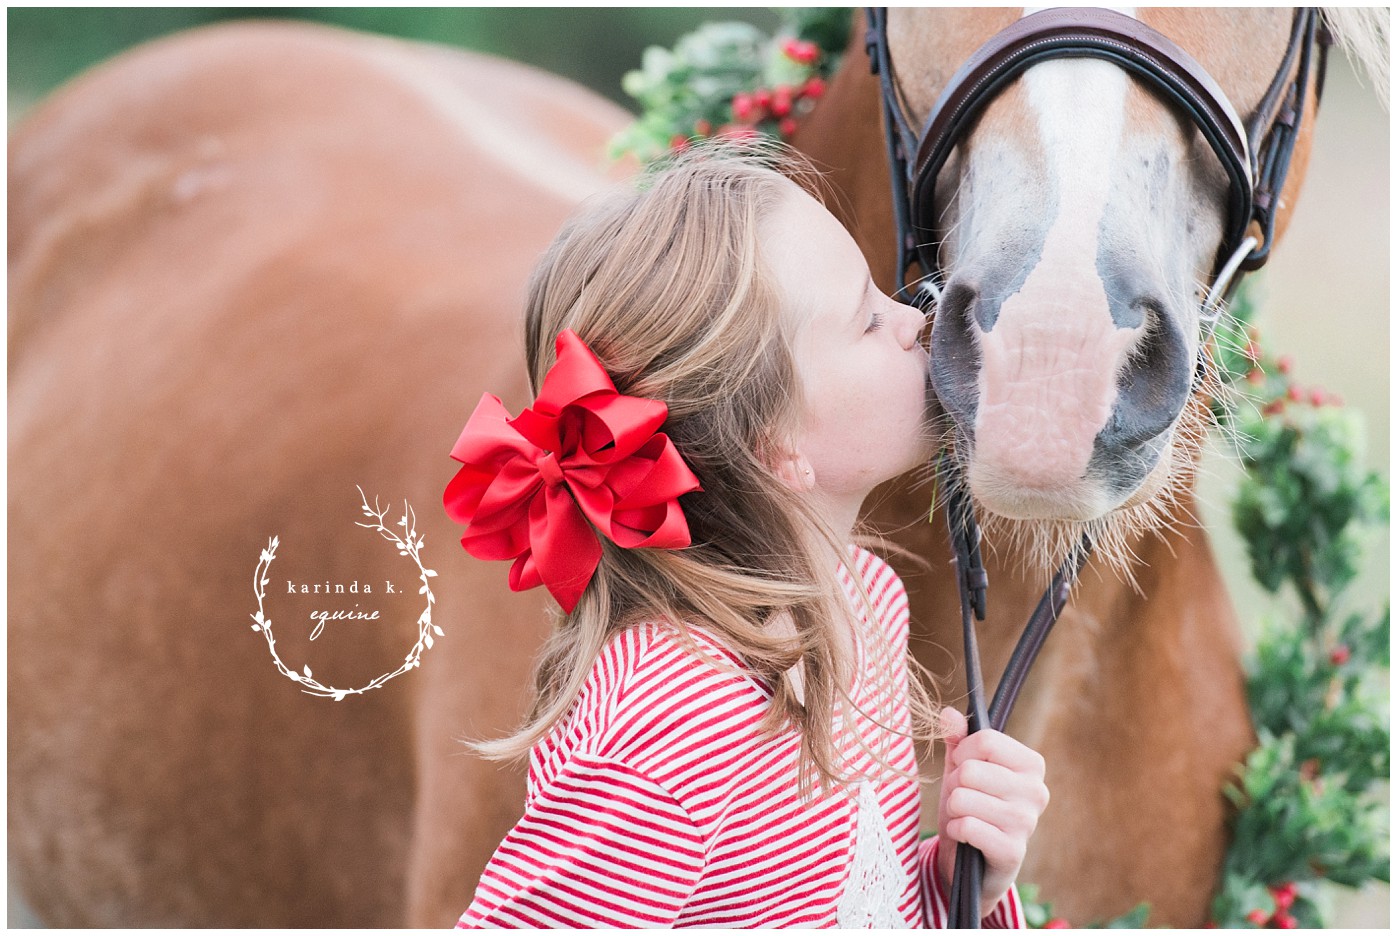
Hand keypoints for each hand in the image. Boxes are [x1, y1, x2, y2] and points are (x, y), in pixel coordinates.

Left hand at [935, 707, 1048, 910]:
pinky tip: (964, 836)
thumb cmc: (970, 806)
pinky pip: (967, 826)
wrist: (973, 862)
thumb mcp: (961, 769)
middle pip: (971, 770)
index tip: (962, 767)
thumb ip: (957, 739)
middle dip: (954, 784)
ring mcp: (1027, 823)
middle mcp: (1037, 791)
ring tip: (963, 817)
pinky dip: (955, 829)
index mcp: (1031, 764)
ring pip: (963, 798)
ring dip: (953, 809)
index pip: (985, 740)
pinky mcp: (1012, 851)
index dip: (962, 752)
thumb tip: (948, 713)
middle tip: (962, 798)